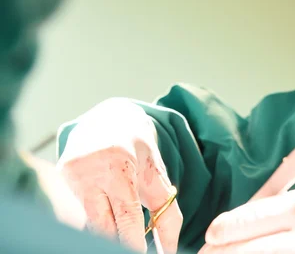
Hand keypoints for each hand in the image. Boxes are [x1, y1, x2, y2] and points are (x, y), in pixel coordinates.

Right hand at [57, 98, 181, 252]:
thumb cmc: (137, 146)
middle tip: (135, 249)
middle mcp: (93, 168)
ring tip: (124, 237)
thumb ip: (165, 207)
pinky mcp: (62, 174)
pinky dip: (96, 220)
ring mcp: (73, 172)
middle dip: (120, 243)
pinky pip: (80, 210)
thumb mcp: (157, 170)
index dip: (134, 243)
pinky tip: (107, 220)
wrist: (109, 116)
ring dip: (108, 233)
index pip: (127, 215)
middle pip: (104, 225)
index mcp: (122, 164)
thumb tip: (169, 248)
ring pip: (90, 222)